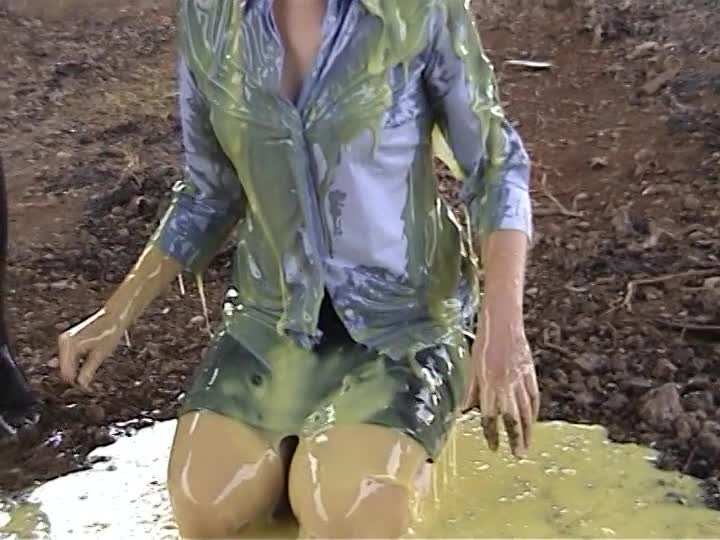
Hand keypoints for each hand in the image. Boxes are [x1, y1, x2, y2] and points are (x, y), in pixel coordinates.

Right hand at [58, 308, 124, 390]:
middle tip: (90, 384)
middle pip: (65, 369)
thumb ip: (87, 371)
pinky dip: (77, 362)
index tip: (88, 388)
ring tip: (91, 374)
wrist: (114, 316)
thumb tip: (81, 385)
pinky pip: (70, 356)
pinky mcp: (71, 338)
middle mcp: (63, 342)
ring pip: (67, 363)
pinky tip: (87, 365)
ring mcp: (66, 339)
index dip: (76, 383)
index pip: (66, 373)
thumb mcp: (99, 355)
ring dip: (77, 370)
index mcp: (68, 346)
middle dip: (76, 377)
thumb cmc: (109, 333)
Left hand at [463, 306, 538, 456]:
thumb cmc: (484, 343)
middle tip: (517, 455)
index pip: (490, 415)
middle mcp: (505, 385)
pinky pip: (534, 398)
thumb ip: (472, 389)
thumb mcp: (472, 366)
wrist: (503, 323)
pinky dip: (534, 412)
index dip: (491, 433)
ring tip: (526, 446)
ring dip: (527, 431)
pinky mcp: (530, 374)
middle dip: (515, 438)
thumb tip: (466, 410)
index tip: (493, 447)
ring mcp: (520, 380)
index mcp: (489, 384)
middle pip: (512, 418)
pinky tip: (533, 422)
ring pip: (526, 411)